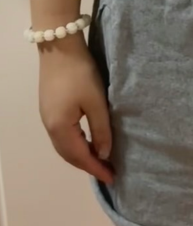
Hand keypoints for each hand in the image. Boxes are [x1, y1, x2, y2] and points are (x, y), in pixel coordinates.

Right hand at [38, 35, 113, 184]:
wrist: (60, 46)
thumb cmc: (80, 73)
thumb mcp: (96, 101)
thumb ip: (101, 128)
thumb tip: (103, 153)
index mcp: (60, 128)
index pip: (80, 156)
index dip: (96, 169)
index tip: (112, 179)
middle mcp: (49, 127)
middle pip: (69, 155)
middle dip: (88, 165)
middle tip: (109, 171)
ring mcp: (47, 117)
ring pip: (65, 146)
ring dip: (82, 155)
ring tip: (101, 159)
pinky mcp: (50, 107)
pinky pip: (63, 135)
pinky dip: (76, 143)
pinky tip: (88, 140)